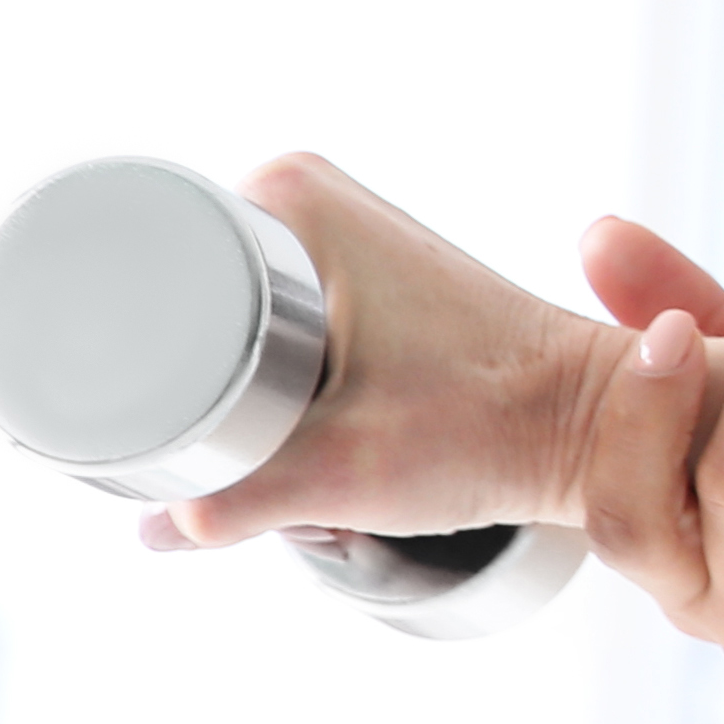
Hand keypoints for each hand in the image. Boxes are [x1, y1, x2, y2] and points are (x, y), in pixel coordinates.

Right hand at [151, 153, 628, 550]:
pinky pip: (265, 338)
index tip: (177, 436)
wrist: (589, 426)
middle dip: (192, 400)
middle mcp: (302, 197)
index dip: (133, 366)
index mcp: (284, 198)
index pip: (138, 271)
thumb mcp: (340, 469)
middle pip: (175, 311)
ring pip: (218, 335)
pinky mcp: (354, 286)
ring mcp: (331, 239)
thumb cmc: (491, 427)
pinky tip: (296, 438)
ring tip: (291, 448)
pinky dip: (266, 395)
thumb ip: (232, 504)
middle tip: (258, 455)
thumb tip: (152, 526)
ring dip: (230, 405)